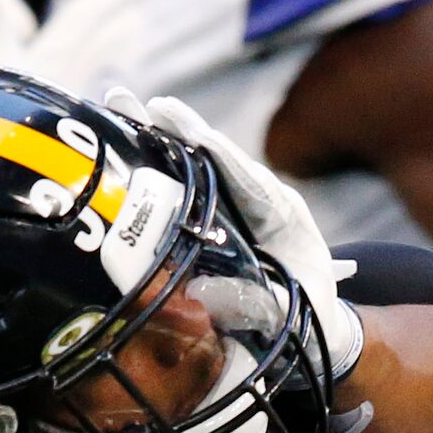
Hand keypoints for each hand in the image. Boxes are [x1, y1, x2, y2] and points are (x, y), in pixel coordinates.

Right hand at [106, 88, 365, 381]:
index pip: (252, 182)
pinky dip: (153, 161)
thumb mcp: (286, 315)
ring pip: (196, 163)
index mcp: (284, 216)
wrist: (313, 328)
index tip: (197, 135)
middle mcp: (260, 199)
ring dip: (160, 135)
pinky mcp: (215, 214)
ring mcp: (235, 204)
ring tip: (120, 105)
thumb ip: (253, 303)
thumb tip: (200, 291)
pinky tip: (121, 139)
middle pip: (218, 158)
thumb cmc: (304, 320)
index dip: (224, 159)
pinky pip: (183, 184)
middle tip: (146, 104)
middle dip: (183, 129)